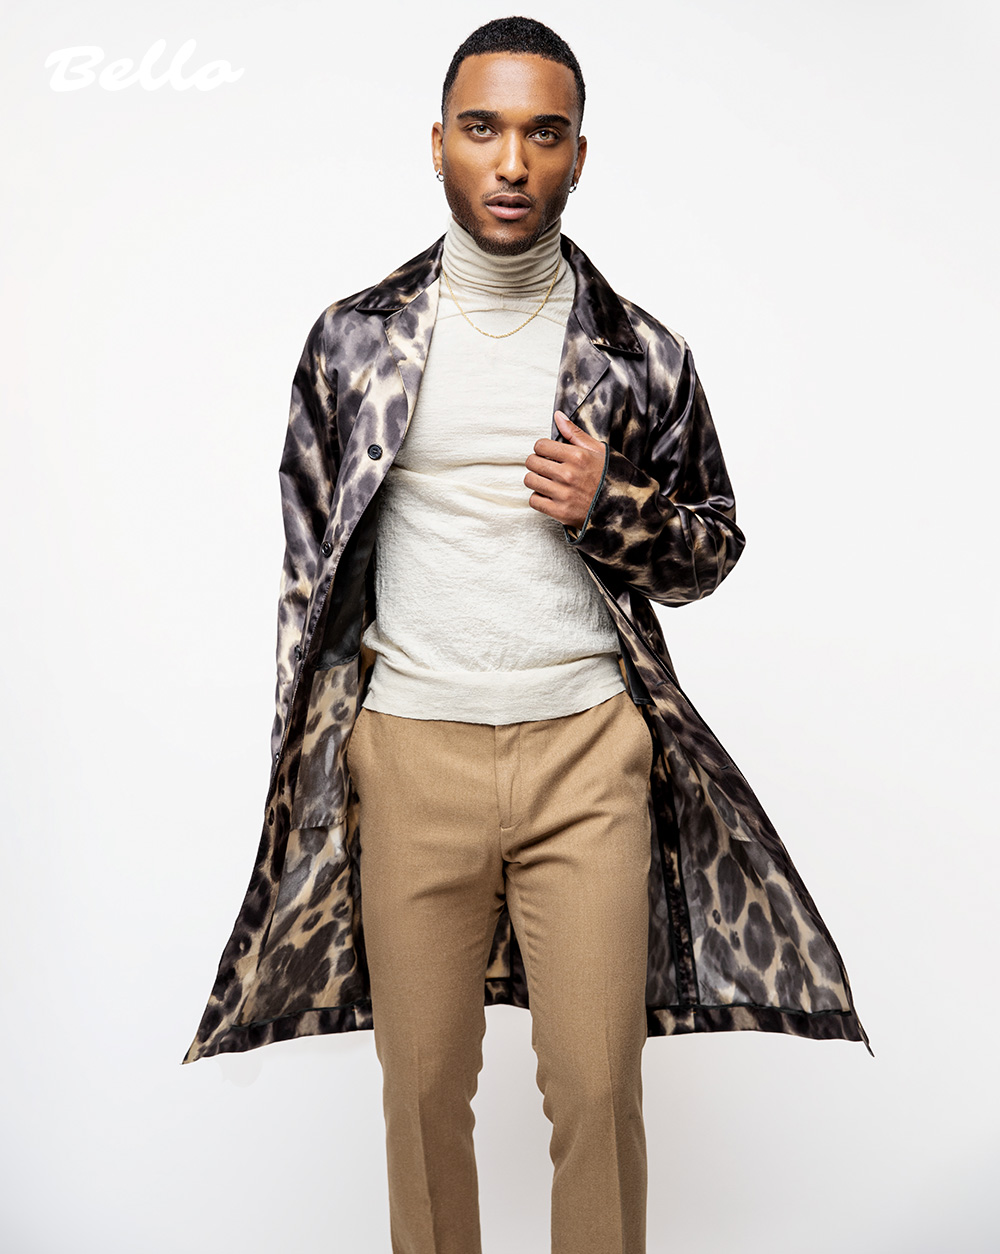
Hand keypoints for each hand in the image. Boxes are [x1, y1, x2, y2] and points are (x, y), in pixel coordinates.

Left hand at [524, 411, 605, 529]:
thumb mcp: (599, 451)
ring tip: (547, 481)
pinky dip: (539, 498)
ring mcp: (564, 495)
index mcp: (577, 456)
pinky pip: (534, 501)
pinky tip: (549, 496)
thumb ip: (575, 433)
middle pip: (532, 462)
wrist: (624, 508)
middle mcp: (568, 474)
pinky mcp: (560, 513)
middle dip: (537, 462)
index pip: (540, 446)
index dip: (542, 449)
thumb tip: (558, 416)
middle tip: (546, 467)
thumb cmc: (611, 478)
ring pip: (530, 481)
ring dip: (536, 480)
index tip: (548, 454)